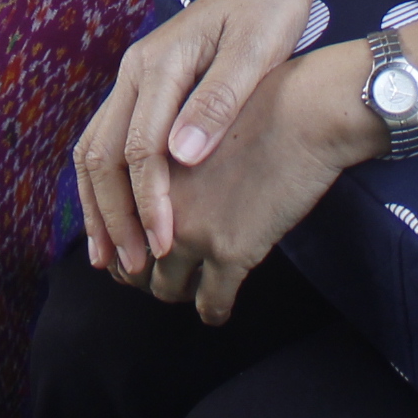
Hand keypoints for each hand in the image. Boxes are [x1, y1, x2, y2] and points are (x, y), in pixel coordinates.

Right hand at [74, 0, 324, 278]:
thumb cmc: (268, 14)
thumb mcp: (255, 54)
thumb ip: (218, 102)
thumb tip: (181, 156)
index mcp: (158, 62)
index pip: (140, 147)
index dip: (149, 202)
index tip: (165, 246)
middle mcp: (134, 71)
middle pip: (103, 152)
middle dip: (113, 215)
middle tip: (132, 266)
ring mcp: (133, 79)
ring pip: (95, 149)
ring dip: (99, 205)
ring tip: (110, 256)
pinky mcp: (142, 90)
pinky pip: (109, 142)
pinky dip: (106, 186)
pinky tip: (118, 218)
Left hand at [119, 44, 376, 325]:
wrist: (305, 113)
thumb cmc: (257, 106)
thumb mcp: (190, 123)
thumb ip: (165, 158)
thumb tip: (155, 192)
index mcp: (143, 167)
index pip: (112, 220)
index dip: (118, 244)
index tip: (126, 256)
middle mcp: (156, 202)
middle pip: (132, 261)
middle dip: (141, 275)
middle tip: (153, 278)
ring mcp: (192, 230)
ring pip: (166, 288)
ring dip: (175, 294)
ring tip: (189, 290)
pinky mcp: (232, 252)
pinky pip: (211, 303)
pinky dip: (212, 311)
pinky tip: (218, 308)